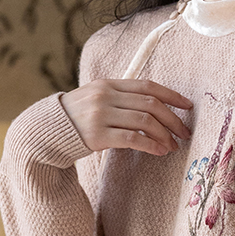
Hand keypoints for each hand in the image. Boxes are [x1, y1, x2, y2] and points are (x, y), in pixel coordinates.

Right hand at [60, 78, 193, 156]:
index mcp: (108, 84)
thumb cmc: (77, 118)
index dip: (172, 95)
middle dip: (173, 119)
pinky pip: (132, 139)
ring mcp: (100, 115)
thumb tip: (155, 107)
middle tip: (185, 133)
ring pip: (144, 121)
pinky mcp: (97, 136)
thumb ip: (121, 98)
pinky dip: (150, 145)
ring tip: (173, 146)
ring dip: (164, 135)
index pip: (148, 85)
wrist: (46, 133)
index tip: (188, 106)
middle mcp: (105, 96)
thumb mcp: (96, 99)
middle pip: (151, 104)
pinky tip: (160, 151)